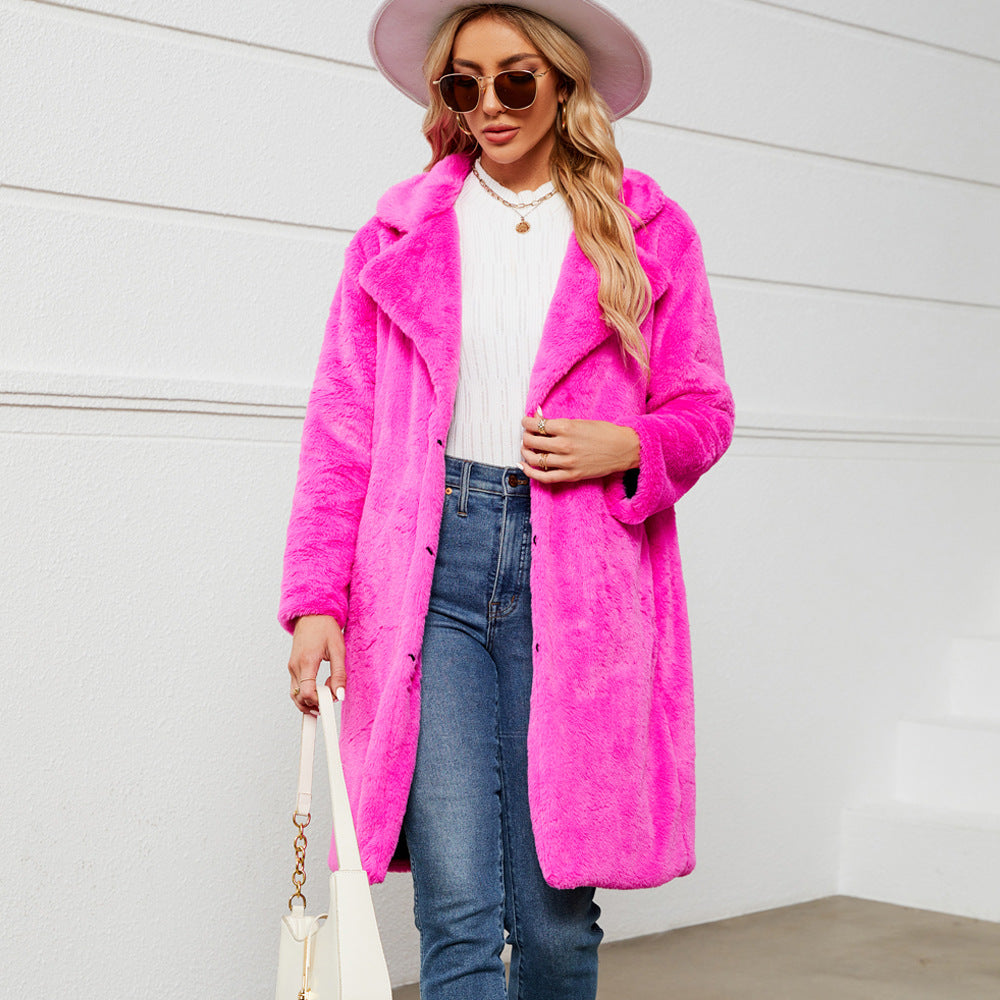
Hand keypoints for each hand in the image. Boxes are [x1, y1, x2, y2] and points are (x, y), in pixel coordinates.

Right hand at [288, 614, 345, 714]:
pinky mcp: (292, 667)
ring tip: (326, 695)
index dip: (319, 702)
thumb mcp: (338, 649)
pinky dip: (305, 694)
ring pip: (295, 695)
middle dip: (316, 703)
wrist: (312, 614)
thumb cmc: (325, 628)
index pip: (307, 693)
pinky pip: (295, 687)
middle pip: (300, 697)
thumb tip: (339, 694)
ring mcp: (291, 667)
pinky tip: (319, 690)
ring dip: (309, 701)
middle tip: (332, 697)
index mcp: (306, 662)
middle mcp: (295, 666)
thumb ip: (339, 674)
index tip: (332, 702)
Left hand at [520, 406, 639, 483]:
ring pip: (535, 459)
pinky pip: (544, 477)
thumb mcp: (580, 422)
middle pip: (532, 442)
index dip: (526, 423)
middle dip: (526, 437)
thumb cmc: (604, 432)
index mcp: (566, 427)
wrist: (624, 448)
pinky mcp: (571, 475)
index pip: (536, 425)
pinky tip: (524, 466)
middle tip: (527, 436)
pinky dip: (530, 473)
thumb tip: (538, 418)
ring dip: (526, 453)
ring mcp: (567, 462)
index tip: (525, 422)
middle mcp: (564, 445)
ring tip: (526, 449)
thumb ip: (558, 423)